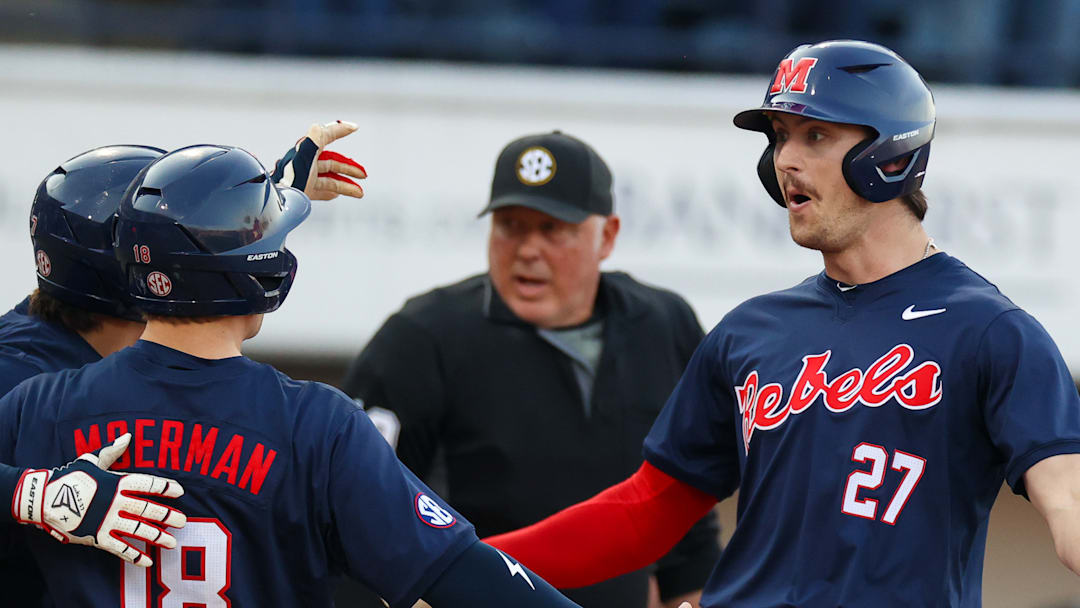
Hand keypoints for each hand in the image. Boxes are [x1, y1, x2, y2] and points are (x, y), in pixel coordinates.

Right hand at [13, 433, 186, 566]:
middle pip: (146, 509)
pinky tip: (148, 561)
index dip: (164, 487)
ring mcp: (106, 521)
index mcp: (115, 482)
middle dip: (166, 516)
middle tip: (183, 521)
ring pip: (137, 530)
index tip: (180, 491)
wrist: (42, 499)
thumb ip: (112, 452)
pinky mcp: (96, 537)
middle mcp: (115, 502)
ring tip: (172, 542)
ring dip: (156, 537)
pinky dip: (134, 556)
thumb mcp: (90, 460)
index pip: (146, 483)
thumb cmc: (68, 478)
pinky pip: (119, 548)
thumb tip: (128, 436)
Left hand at [272, 120, 366, 199]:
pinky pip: (319, 191)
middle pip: (332, 162)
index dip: (340, 130)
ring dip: (346, 185)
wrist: (277, 202)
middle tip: (363, 174)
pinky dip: (331, 192)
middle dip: (349, 168)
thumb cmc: (291, 178)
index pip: (326, 136)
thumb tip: (321, 126)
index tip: (354, 128)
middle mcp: (305, 163)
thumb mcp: (305, 154)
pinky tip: (337, 195)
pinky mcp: (302, 192)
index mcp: (306, 151)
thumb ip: (315, 139)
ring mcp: (304, 178)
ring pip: (329, 179)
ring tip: (359, 193)